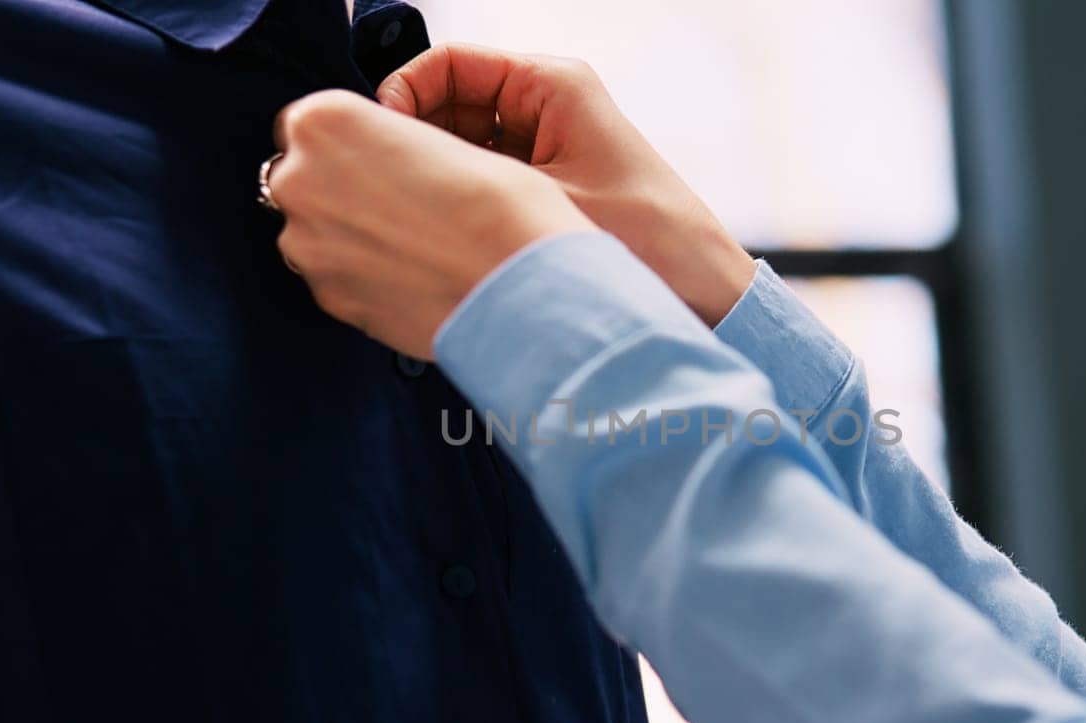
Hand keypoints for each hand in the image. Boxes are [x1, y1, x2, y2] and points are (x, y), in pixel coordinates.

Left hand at [267, 89, 593, 358]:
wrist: (521, 287)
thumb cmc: (501, 209)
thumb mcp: (438, 140)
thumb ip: (385, 148)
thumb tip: (373, 172)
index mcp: (326, 121)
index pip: (313, 124)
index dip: (352, 143)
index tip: (383, 160)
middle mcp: (301, 180)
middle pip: (304, 178)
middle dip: (343, 190)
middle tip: (403, 205)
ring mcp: (308, 246)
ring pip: (317, 233)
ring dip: (352, 236)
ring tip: (415, 244)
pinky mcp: (329, 298)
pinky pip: (336, 278)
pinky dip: (365, 276)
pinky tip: (413, 274)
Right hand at [378, 44, 755, 325]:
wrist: (705, 297)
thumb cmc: (651, 244)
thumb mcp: (544, 205)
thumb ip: (468, 180)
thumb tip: (392, 168)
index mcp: (551, 86)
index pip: (450, 63)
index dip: (404, 93)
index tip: (380, 139)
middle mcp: (546, 108)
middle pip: (448, 104)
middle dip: (414, 140)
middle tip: (385, 186)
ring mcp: (545, 148)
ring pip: (460, 146)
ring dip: (434, 175)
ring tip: (410, 214)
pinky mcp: (547, 189)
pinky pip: (484, 181)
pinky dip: (459, 201)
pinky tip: (440, 234)